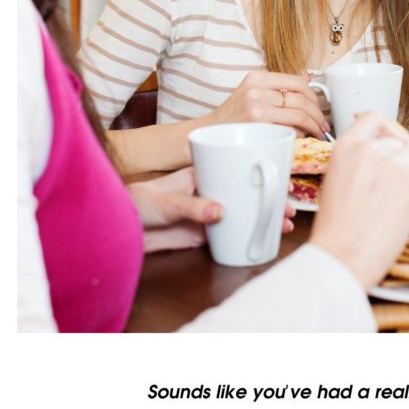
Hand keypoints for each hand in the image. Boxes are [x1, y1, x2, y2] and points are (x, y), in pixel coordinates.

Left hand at [128, 167, 295, 252]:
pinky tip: (263, 240)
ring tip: (283, 225)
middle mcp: (208, 191)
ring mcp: (207, 212)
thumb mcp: (165, 202)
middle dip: (269, 199)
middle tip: (289, 208)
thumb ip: (192, 208)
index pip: (237, 168)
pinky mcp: (203, 232)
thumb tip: (219, 212)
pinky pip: (231, 232)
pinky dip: (248, 235)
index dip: (261, 173)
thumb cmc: (136, 202)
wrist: (119, 228)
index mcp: (202, 173)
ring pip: (243, 213)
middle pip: (246, 192)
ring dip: (263, 218)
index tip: (280, 179)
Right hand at [210, 69, 327, 138]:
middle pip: (302, 99)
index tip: (319, 107)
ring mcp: (257, 107)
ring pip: (300, 115)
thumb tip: (308, 78)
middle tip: (322, 125)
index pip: (298, 82)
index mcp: (258, 77)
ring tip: (317, 133)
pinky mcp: (259, 126)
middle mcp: (258, 89)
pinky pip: (290, 130)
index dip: (314, 96)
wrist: (209, 132)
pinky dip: (300, 135)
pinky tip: (301, 139)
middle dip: (318, 115)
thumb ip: (277, 86)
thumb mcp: (252, 91)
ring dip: (314, 127)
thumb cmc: (233, 116)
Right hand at [309, 113, 408, 290]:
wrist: (343, 256)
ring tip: (398, 195)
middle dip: (397, 158)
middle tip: (392, 181)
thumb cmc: (335, 229)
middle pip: (396, 141)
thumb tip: (373, 158)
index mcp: (346, 147)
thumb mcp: (333, 182)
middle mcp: (371, 150)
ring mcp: (394, 165)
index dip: (382, 130)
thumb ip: (353, 163)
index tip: (386, 140)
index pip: (373, 119)